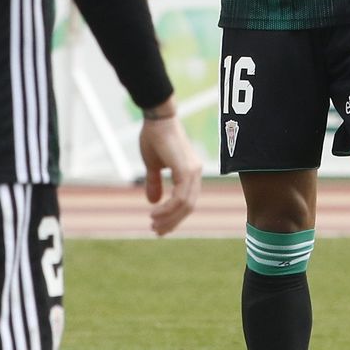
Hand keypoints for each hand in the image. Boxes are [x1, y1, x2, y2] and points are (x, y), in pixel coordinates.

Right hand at [138, 105, 201, 235]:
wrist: (156, 118)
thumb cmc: (155, 137)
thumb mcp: (153, 164)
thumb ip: (155, 182)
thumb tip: (153, 202)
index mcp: (190, 171)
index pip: (187, 200)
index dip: (175, 215)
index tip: (160, 225)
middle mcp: (196, 172)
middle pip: (188, 206)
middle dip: (173, 221)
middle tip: (157, 231)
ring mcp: (193, 171)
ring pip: (185, 204)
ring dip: (169, 218)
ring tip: (154, 224)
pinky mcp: (186, 170)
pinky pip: (180, 197)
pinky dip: (168, 208)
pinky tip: (155, 212)